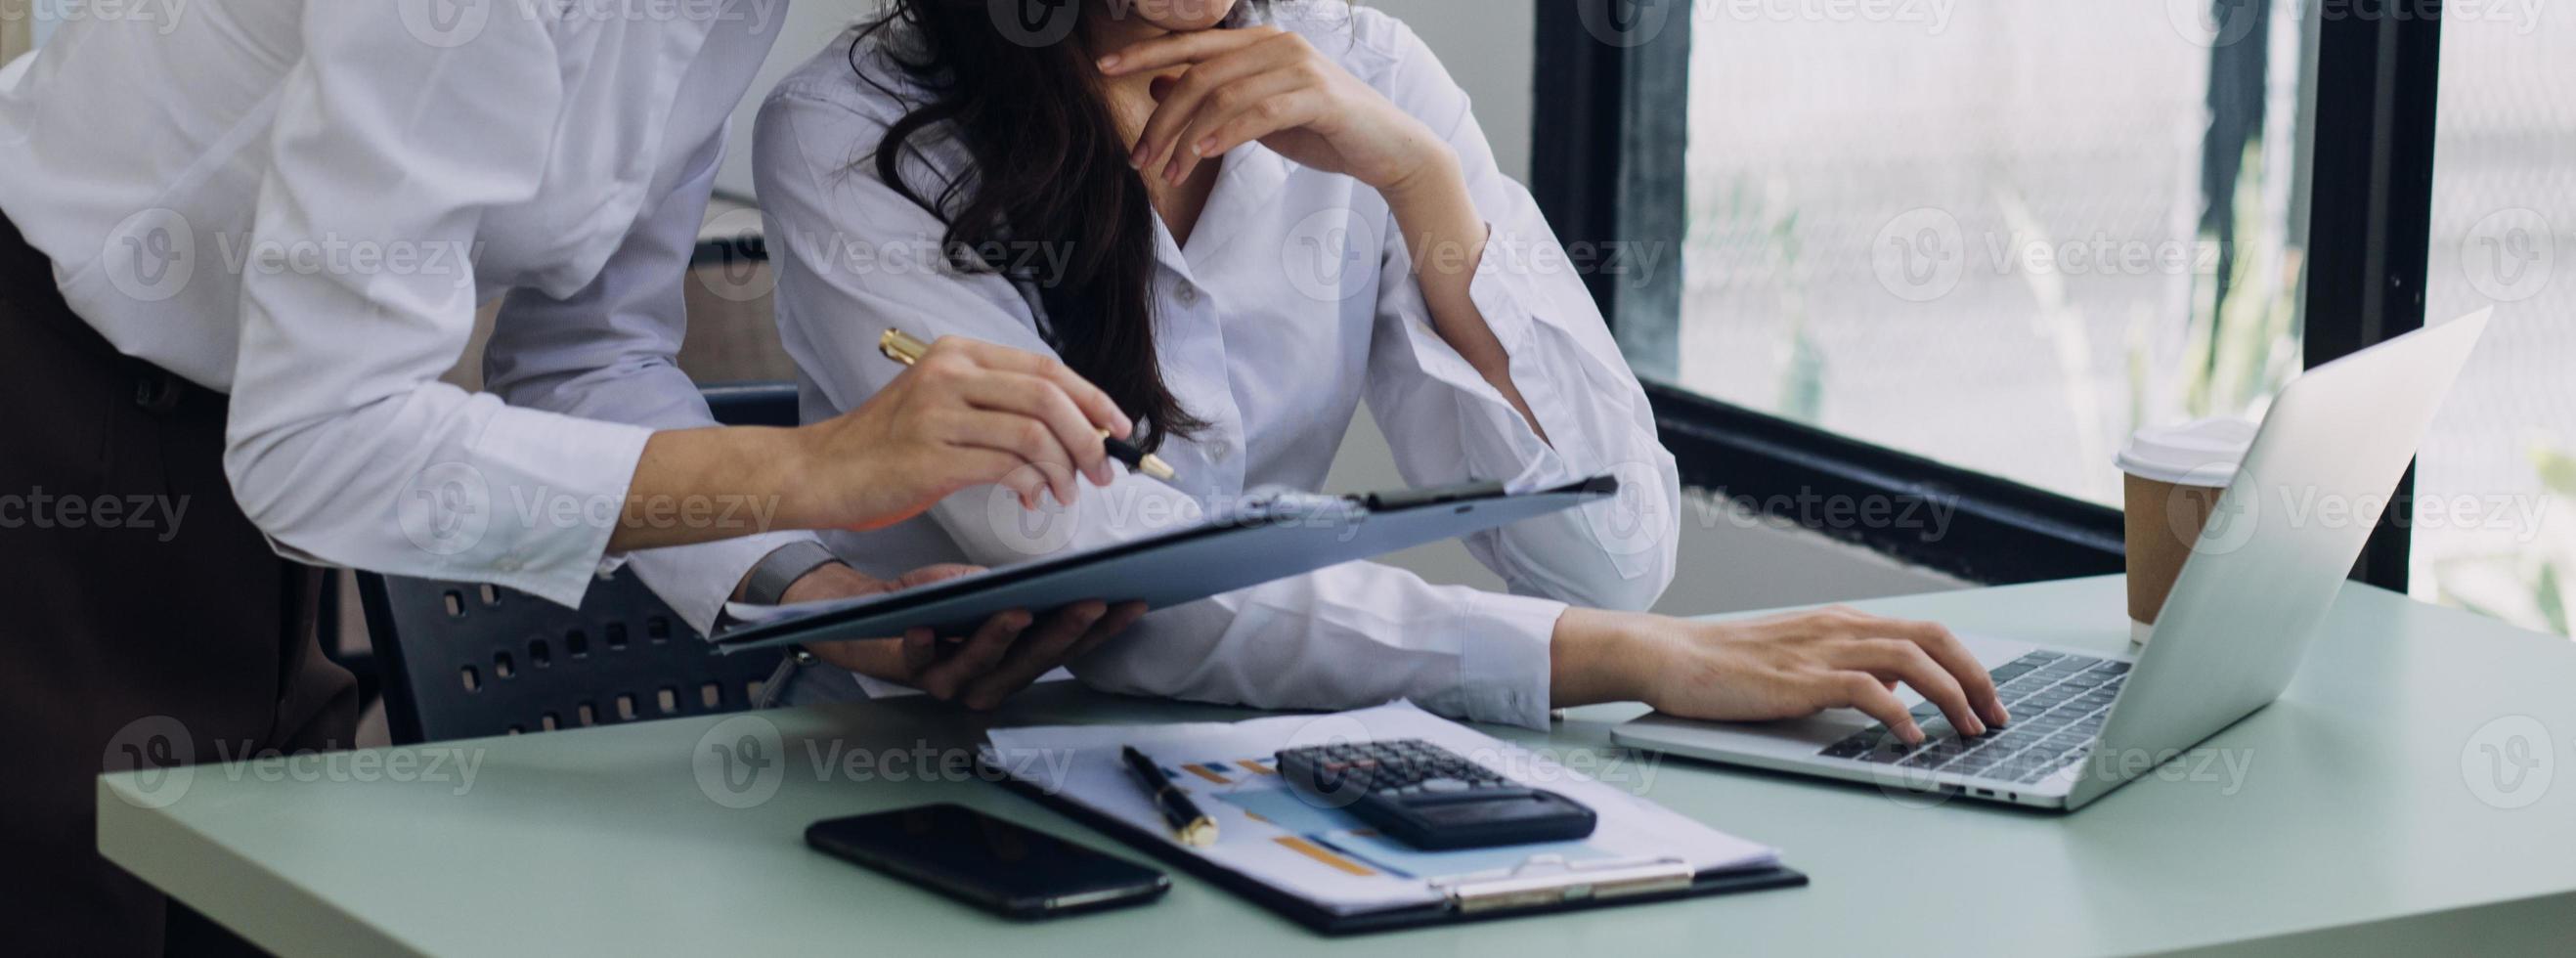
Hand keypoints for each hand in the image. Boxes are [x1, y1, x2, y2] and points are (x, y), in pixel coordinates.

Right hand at [785, 336, 1132, 530]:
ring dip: (1065, 469)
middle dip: (1089, 438)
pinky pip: (1006, 466)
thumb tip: (1071, 429)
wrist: (820, 469)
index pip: (1047, 368)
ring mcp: (938, 412)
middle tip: (1103, 471)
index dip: (1093, 398)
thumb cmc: (885, 445)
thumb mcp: (941, 403)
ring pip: (1034, 433)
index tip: (1119, 428)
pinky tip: (1032, 497)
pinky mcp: (931, 455)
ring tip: (1067, 492)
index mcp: (958, 353)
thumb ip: (997, 405)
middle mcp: (950, 373)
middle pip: (1049, 396)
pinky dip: (1032, 485)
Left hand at [790, 563, 1148, 710]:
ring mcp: (948, 681)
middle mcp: (986, 682)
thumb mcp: (980, 590)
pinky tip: (923, 629)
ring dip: (1001, 639)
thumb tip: (1059, 576)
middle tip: (1091, 602)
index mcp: (1013, 663)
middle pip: (1031, 663)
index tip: (1132, 601)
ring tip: (1018, 610)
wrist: (866, 614)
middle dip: (1062, 633)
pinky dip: (922, 646)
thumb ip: (1015, 593)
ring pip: (981, 667)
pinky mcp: (905, 670)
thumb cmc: (931, 603)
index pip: (1065, 648)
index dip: (1101, 630)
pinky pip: (916, 662)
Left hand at [1100, 26, 1454, 191]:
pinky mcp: (1318, 96)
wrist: (1387, 150)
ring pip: (1222, 96)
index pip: (1192, 43)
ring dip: (1187, 138)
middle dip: (1161, 118)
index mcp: (1260, 41)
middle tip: (1138, 157)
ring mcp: (1299, 66)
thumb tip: (1159, 85)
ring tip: (1169, 172)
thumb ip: (1214, 98)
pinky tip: (1202, 154)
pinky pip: (1257, 112)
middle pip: (1199, 73)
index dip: (1145, 53)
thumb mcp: (1256, 114)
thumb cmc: (1322, 131)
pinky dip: (1225, 134)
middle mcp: (1277, 44)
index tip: (1105, 69)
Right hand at [1552, 606, 2009, 744]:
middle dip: (1976, 678)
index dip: (1967, 665)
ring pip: (1911, 660)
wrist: (1672, 656)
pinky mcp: (1800, 679)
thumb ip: (1847, 670)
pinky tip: (1910, 738)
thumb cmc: (1728, 665)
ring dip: (1952, 696)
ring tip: (1968, 730)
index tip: (1989, 701)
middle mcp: (1841, 628)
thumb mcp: (1799, 661)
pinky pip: (1866, 690)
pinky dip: (1899, 714)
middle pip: (1933, 640)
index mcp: (1843, 623)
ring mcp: (1821, 651)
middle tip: (1996, 717)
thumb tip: (1896, 695)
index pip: (1926, 633)